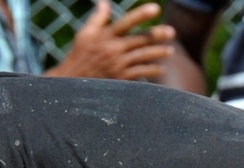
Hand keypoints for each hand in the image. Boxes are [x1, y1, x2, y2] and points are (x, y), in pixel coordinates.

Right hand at [52, 0, 175, 81]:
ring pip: (144, 57)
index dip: (141, 15)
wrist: (72, 83)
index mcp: (105, 35)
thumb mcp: (84, 34)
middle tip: (171, 31)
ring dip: (159, 53)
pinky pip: (140, 73)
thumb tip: (104, 2)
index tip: (155, 8)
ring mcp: (118, 65)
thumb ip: (97, 18)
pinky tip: (160, 68)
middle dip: (157, 35)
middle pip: (140, 40)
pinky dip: (152, 70)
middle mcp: (113, 49)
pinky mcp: (120, 79)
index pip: (126, 22)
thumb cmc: (79, 55)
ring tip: (170, 51)